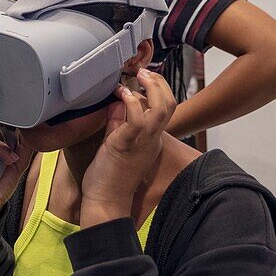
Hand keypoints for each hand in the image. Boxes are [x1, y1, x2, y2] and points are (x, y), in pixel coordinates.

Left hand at [80, 72, 175, 226]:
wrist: (105, 203)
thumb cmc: (108, 177)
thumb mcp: (115, 143)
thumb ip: (118, 123)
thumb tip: (115, 102)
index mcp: (151, 139)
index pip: (164, 108)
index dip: (157, 89)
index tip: (143, 78)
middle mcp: (152, 139)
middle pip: (170, 104)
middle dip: (160, 83)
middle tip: (144, 72)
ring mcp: (142, 142)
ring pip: (161, 108)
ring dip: (152, 87)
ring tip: (139, 75)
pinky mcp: (126, 145)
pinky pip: (137, 119)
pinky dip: (132, 102)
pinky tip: (122, 94)